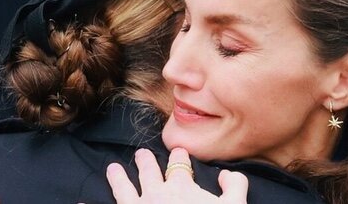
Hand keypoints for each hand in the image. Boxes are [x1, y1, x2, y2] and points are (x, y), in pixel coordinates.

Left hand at [106, 147, 247, 203]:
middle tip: (141, 154)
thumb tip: (228, 174)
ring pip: (124, 189)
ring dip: (118, 178)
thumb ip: (235, 187)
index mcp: (181, 186)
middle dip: (145, 161)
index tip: (179, 153)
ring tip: (112, 169)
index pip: (179, 165)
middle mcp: (155, 194)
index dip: (180, 158)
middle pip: (148, 172)